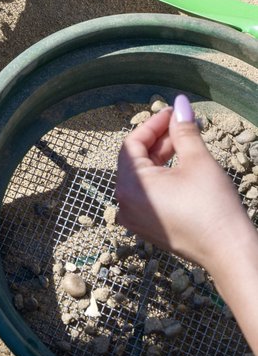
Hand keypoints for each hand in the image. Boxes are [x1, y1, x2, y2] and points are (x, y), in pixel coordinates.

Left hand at [115, 94, 247, 271]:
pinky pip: (147, 193)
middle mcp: (125, 203)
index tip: (173, 112)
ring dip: (160, 156)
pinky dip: (161, 177)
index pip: (132, 143)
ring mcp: (135, 217)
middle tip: (181, 124)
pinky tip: (181, 166)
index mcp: (130, 185)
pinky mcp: (148, 226)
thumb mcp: (198, 160)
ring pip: (142, 176)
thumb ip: (184, 129)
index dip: (153, 124)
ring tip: (185, 143)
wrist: (229, 252)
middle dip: (158, 139)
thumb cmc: (213, 207)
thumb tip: (180, 104)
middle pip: (135, 159)